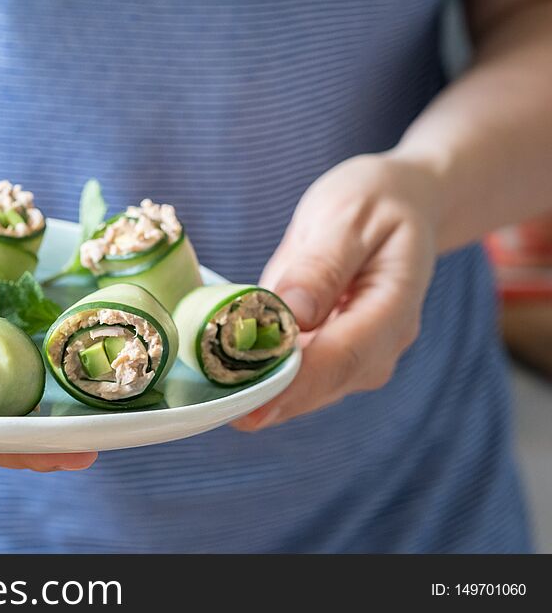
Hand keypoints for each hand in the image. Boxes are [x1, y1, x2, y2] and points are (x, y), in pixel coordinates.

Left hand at [232, 153, 437, 430]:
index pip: (342, 356)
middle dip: (269, 398)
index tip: (248, 402)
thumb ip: (322, 265)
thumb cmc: (372, 202)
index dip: (294, 384)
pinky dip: (263, 379)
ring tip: (210, 399)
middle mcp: (382, 344)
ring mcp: (361, 355)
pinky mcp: (334, 353)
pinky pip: (299, 376)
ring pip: (308, 390)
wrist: (400, 205)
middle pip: (323, 384)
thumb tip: (294, 314)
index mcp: (393, 305)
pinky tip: (223, 378)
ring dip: (262, 395)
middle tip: (213, 410)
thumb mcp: (346, 216)